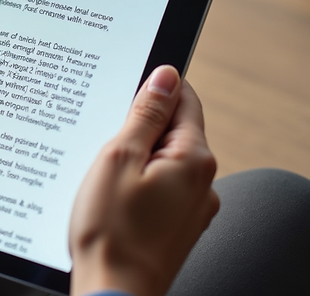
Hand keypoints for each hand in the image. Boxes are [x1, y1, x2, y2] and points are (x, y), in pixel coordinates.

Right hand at [68, 66, 218, 295]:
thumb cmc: (111, 233)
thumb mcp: (119, 159)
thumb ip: (145, 114)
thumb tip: (165, 76)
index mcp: (194, 159)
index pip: (184, 99)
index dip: (152, 91)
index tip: (123, 96)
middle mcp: (205, 182)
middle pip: (174, 131)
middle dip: (138, 132)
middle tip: (105, 149)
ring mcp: (195, 209)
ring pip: (164, 163)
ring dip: (136, 162)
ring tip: (105, 183)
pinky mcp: (179, 228)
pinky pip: (161, 190)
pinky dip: (138, 188)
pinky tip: (113, 204)